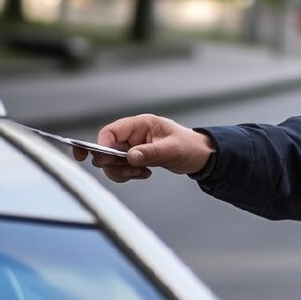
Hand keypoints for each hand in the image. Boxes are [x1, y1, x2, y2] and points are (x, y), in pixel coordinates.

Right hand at [73, 113, 214, 182]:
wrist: (199, 156)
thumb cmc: (189, 146)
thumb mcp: (172, 149)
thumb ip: (150, 152)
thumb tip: (130, 157)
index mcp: (140, 124)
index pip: (110, 132)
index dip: (101, 145)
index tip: (102, 160)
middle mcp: (133, 135)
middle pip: (107, 149)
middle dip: (114, 163)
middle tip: (131, 170)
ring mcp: (133, 147)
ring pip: (112, 162)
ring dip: (123, 171)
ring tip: (142, 172)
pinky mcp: (136, 158)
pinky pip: (121, 169)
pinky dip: (129, 175)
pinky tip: (146, 173)